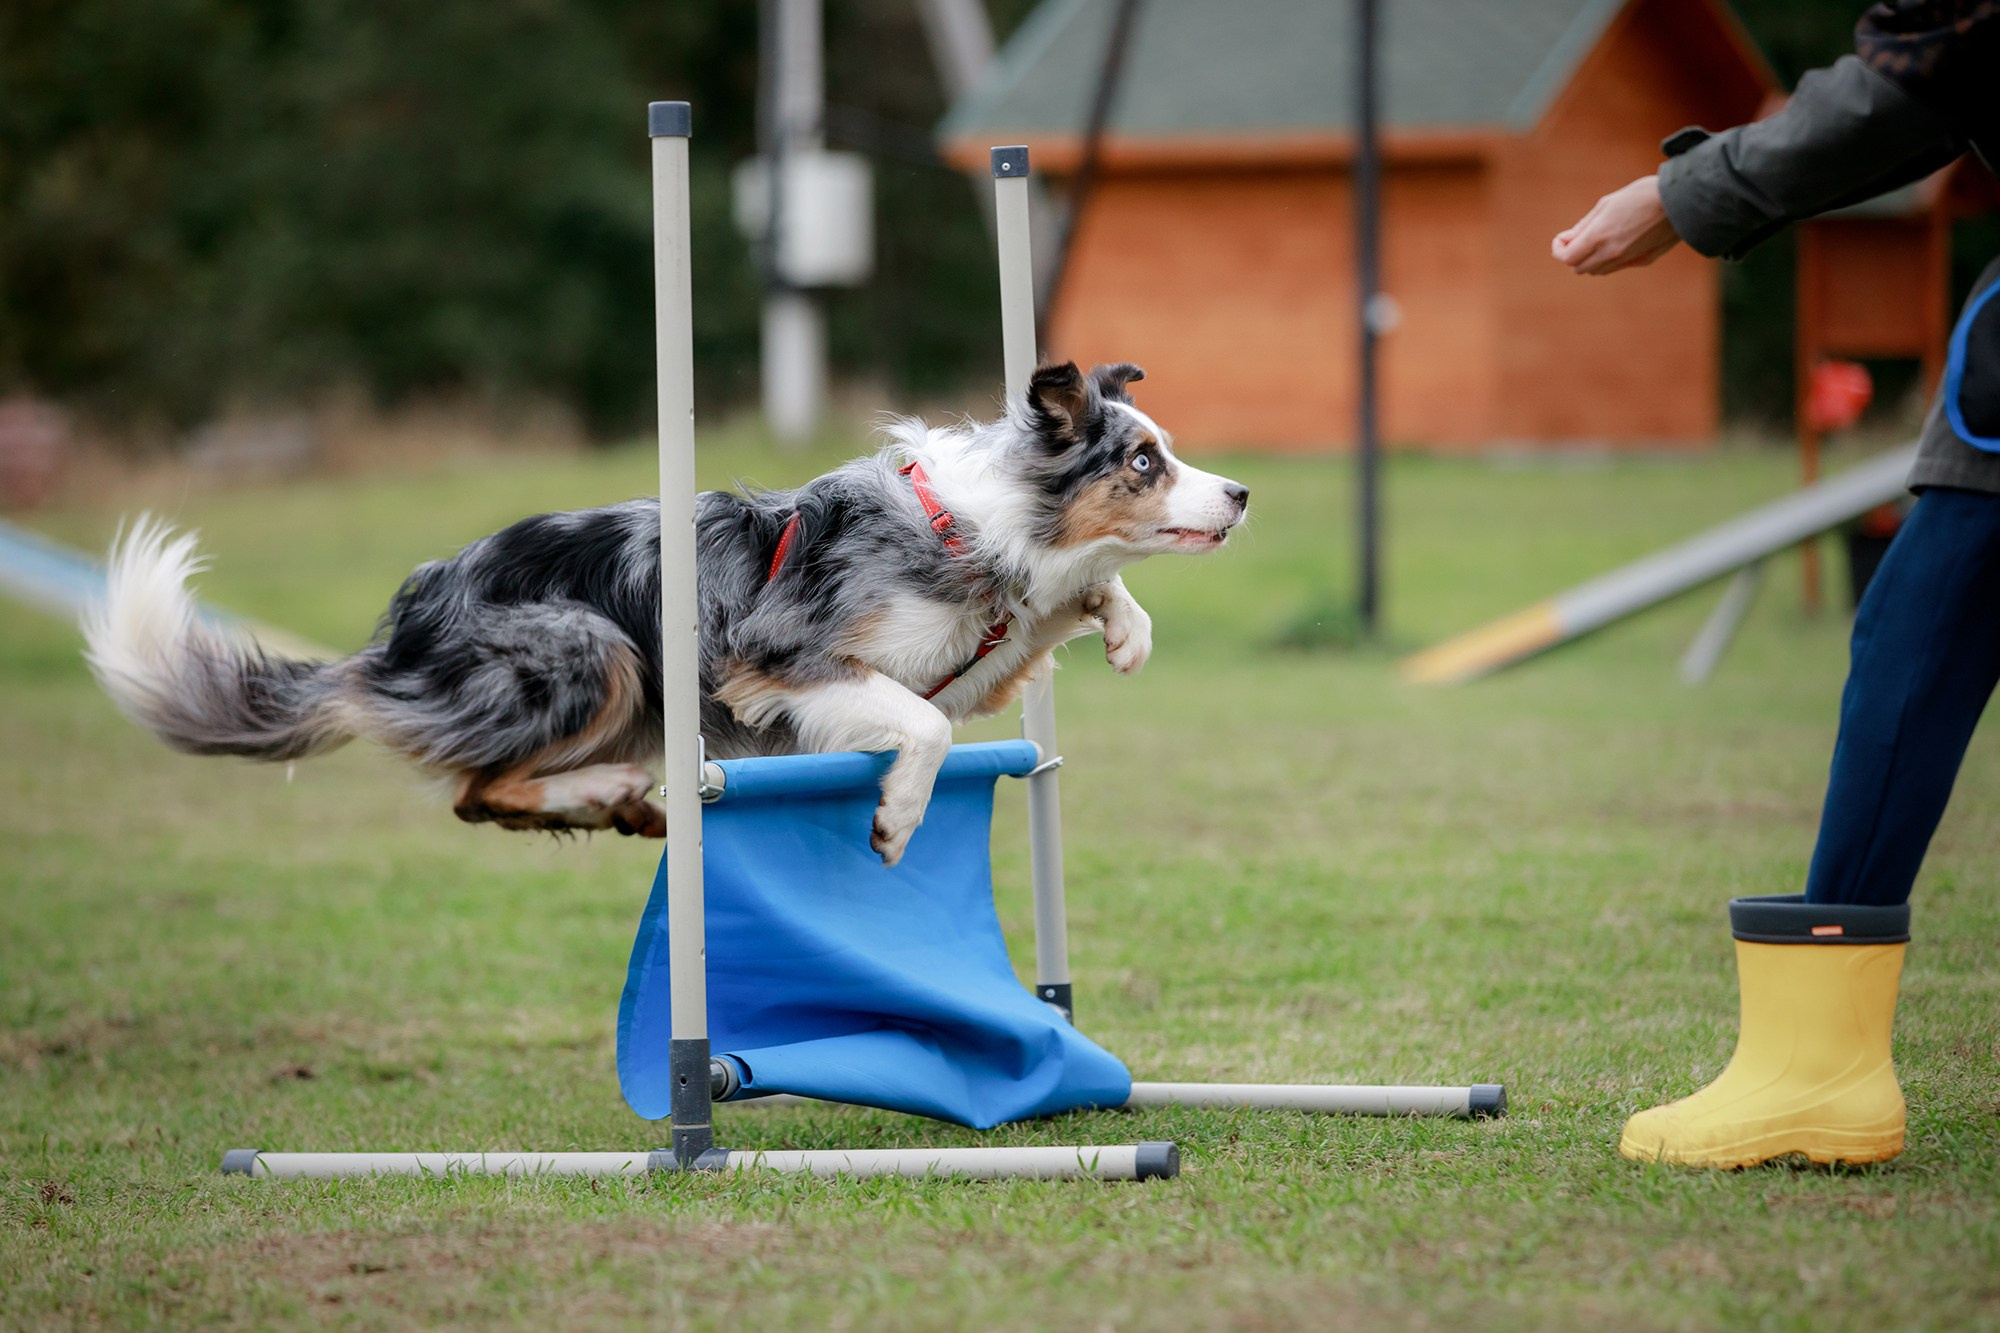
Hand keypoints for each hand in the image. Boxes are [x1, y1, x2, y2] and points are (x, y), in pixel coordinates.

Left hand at [1551, 176, 1679, 274]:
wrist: (1682, 200)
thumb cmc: (1643, 194)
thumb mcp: (1608, 203)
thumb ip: (1585, 224)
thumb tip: (1568, 239)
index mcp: (1599, 236)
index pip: (1566, 257)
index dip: (1559, 248)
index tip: (1563, 238)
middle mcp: (1612, 253)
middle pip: (1579, 268)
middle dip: (1574, 255)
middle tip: (1579, 238)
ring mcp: (1628, 260)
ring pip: (1598, 270)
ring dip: (1591, 259)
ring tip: (1600, 238)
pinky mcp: (1643, 261)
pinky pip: (1617, 267)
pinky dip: (1611, 259)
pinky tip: (1620, 241)